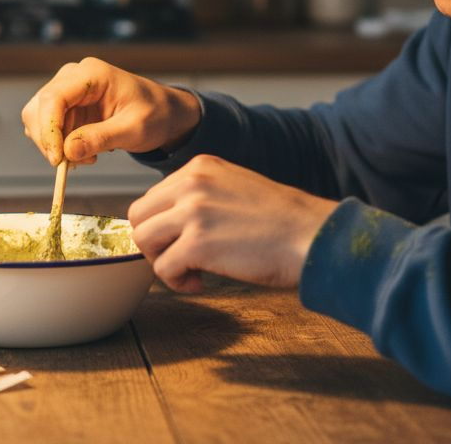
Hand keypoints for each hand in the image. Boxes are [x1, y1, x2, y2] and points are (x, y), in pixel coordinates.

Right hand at [21, 57, 200, 166]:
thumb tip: (68, 152)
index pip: (53, 98)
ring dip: (54, 145)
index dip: (49, 130)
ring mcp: (67, 90)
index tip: (57, 159)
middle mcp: (73, 77)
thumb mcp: (134, 129)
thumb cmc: (155, 114)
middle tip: (72, 163)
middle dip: (49, 141)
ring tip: (87, 157)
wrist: (163, 113)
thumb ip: (101, 138)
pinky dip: (59, 145)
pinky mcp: (66, 106)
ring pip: (38, 120)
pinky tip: (84, 152)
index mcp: (92, 74)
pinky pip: (48, 128)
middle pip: (39, 109)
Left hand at [127, 154, 337, 292]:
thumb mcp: (234, 187)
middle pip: (139, 216)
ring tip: (190, 272)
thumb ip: (200, 196)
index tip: (182, 242)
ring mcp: (193, 211)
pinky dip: (176, 282)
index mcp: (199, 167)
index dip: (162, 226)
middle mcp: (191, 183)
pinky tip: (201, 282)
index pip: (153, 197)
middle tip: (178, 259)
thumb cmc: (280, 221)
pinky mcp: (198, 244)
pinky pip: (163, 268)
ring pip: (143, 240)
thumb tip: (169, 223)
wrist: (311, 235)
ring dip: (161, 262)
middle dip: (153, 243)